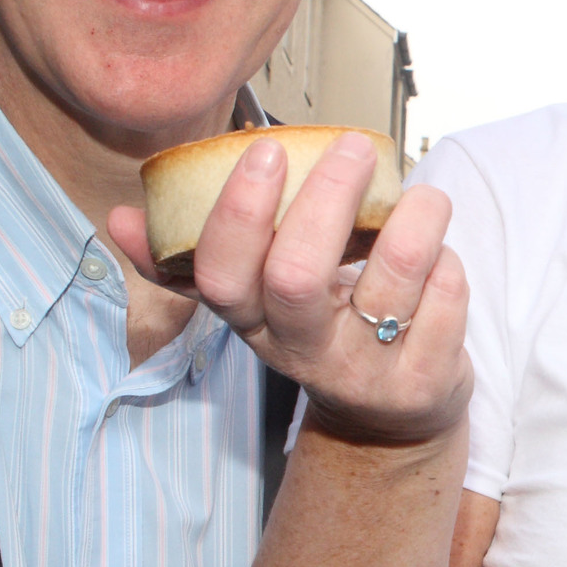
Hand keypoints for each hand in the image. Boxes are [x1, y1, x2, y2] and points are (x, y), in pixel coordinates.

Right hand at [106, 134, 469, 445]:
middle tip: (353, 147)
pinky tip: (439, 260)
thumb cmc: (324, 330)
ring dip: (414, 220)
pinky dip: (448, 262)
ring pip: (392, 277)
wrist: (391, 419)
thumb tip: (119, 219)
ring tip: (422, 196)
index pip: (223, 276)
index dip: (240, 212)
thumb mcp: (259, 304)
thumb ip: (198, 259)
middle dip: (327, 197)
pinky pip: (446, 298)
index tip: (268, 151)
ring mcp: (363, 372)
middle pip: (296, 275)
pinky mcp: (423, 382)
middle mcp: (301, 352)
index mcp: (253, 323)